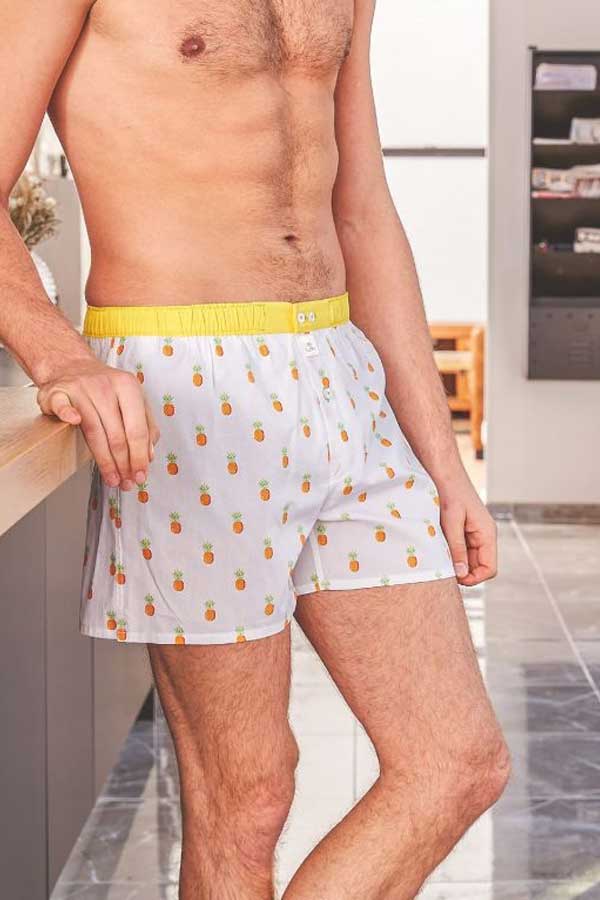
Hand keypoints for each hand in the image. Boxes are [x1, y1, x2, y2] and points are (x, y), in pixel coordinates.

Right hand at [37, 357, 159, 489]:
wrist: (72, 367)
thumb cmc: (105, 389)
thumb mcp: (132, 400)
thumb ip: (146, 425)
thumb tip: (149, 455)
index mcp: (128, 386)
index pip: (137, 429)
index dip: (139, 456)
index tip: (141, 475)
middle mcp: (105, 386)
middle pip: (117, 434)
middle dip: (123, 464)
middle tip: (126, 482)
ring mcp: (80, 388)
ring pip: (94, 431)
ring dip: (104, 460)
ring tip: (111, 478)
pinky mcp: (57, 392)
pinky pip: (63, 406)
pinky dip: (68, 413)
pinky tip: (74, 423)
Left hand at [438, 477, 497, 585]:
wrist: (442, 469)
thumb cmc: (449, 491)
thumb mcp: (451, 521)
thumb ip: (457, 547)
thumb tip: (460, 573)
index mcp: (487, 533)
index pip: (489, 569)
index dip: (473, 578)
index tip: (453, 577)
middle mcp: (484, 535)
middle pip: (478, 566)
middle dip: (462, 571)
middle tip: (441, 567)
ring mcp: (474, 532)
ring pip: (467, 559)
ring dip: (454, 561)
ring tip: (438, 553)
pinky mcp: (463, 529)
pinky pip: (460, 548)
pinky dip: (449, 551)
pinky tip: (437, 545)